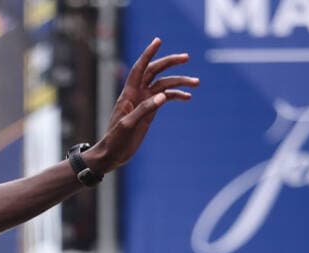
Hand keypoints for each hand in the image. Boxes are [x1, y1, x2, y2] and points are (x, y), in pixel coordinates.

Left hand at [82, 38, 197, 173]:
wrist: (112, 155)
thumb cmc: (115, 140)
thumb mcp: (128, 125)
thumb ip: (144, 110)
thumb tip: (163, 96)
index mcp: (128, 94)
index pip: (140, 68)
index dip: (148, 54)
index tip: (158, 40)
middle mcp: (137, 94)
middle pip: (155, 72)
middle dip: (170, 63)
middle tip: (186, 57)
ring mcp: (144, 102)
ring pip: (164, 85)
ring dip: (179, 82)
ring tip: (196, 83)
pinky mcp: (149, 112)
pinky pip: (165, 98)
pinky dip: (176, 95)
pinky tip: (188, 97)